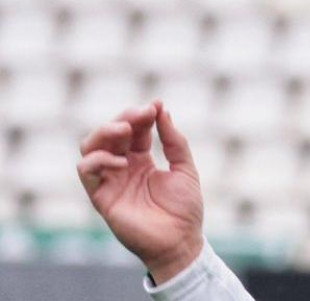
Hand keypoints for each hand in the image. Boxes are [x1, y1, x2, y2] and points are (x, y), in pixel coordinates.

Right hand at [77, 101, 203, 282]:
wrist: (180, 241)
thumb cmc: (185, 209)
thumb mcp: (185, 168)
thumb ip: (174, 141)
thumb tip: (163, 110)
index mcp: (142, 161)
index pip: (134, 131)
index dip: (141, 116)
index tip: (155, 106)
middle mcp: (122, 168)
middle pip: (109, 134)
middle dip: (123, 119)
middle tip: (141, 114)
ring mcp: (110, 181)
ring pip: (90, 147)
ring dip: (104, 132)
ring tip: (125, 130)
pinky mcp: (101, 197)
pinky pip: (86, 171)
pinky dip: (98, 159)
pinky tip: (122, 161)